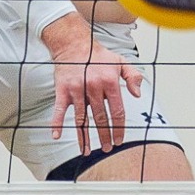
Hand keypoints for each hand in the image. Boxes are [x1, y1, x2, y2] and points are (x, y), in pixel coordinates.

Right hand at [45, 22, 144, 153]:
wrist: (74, 43)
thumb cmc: (98, 55)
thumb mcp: (121, 61)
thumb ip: (133, 76)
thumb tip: (137, 94)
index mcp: (110, 82)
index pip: (117, 111)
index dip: (119, 128)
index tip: (119, 140)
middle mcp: (94, 87)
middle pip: (100, 118)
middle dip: (104, 136)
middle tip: (107, 149)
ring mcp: (77, 89)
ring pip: (81, 118)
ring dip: (84, 137)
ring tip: (87, 151)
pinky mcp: (62, 90)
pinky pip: (60, 109)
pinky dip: (57, 123)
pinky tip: (56, 135)